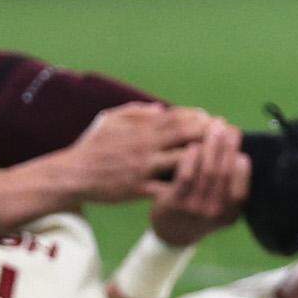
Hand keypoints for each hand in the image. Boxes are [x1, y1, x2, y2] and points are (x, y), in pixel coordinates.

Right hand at [60, 102, 227, 207]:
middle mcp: (145, 145)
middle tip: (225, 137)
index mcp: (141, 127)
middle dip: (208, 134)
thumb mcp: (110, 119)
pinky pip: (167, 188)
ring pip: (182, 160)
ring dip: (203, 160)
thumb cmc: (92, 146)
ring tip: (218, 163)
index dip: (199, 117)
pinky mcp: (138, 188)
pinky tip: (199, 188)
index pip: (177, 116)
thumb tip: (161, 108)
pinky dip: (184, 186)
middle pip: (185, 134)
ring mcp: (143, 167)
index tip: (213, 120)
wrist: (72, 174)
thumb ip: (136, 111)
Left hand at [147, 113, 253, 246]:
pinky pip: (186, 176)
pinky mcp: (175, 203)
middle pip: (224, 174)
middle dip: (228, 146)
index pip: (241, 189)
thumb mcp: (222, 206)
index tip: (240, 143)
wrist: (173, 232)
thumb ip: (231, 185)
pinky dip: (192, 158)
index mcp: (230, 214)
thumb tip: (240, 151)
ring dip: (212, 146)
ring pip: (207, 171)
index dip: (241, 165)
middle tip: (230, 126)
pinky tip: (194, 145)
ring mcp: (194, 209)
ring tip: (214, 128)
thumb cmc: (202, 209)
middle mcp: (214, 213)